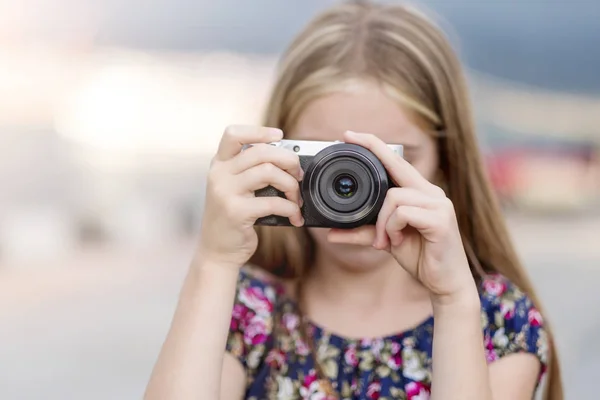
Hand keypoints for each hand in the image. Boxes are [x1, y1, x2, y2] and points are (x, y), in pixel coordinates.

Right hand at [197, 125, 303, 269]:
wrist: (217, 251)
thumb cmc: (233, 219)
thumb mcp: (235, 189)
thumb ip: (251, 172)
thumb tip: (288, 160)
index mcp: (219, 164)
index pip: (233, 134)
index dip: (259, 131)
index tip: (280, 136)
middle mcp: (219, 174)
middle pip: (261, 152)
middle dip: (288, 161)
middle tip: (299, 175)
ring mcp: (225, 192)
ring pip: (268, 172)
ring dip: (291, 186)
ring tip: (296, 199)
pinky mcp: (235, 212)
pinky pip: (273, 202)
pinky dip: (290, 209)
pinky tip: (294, 217)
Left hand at [328, 131, 476, 302]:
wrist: (444, 283)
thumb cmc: (420, 257)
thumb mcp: (386, 240)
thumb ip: (362, 232)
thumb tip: (331, 233)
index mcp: (420, 193)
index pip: (397, 162)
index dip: (375, 145)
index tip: (350, 135)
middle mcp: (431, 193)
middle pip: (396, 168)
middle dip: (372, 151)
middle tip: (347, 138)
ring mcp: (439, 204)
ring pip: (393, 197)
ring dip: (382, 222)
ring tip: (385, 241)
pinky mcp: (441, 220)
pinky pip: (403, 213)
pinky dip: (392, 228)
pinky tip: (397, 242)